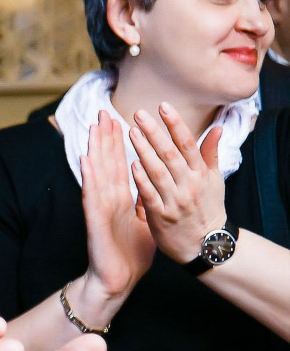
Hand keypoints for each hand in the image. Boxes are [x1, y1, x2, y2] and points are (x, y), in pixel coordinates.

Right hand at [80, 110, 154, 298]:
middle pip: (106, 162)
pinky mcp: (95, 219)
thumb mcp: (146, 223)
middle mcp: (109, 199)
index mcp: (121, 200)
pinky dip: (88, 176)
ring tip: (93, 126)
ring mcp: (100, 207)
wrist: (118, 280)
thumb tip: (156, 187)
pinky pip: (91, 194)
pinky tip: (85, 159)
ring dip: (94, 149)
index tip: (121, 120)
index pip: (119, 164)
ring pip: (97, 172)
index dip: (119, 142)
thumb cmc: (130, 255)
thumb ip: (148, 203)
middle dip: (105, 137)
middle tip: (104, 111)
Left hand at [129, 102, 226, 262]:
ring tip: (131, 132)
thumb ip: (210, 153)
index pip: (188, 144)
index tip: (163, 106)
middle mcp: (189, 185)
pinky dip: (142, 179)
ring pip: (159, 172)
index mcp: (201, 174)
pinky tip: (131, 164)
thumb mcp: (214, 180)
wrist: (206, 244)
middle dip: (155, 132)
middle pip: (170, 154)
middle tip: (139, 114)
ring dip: (144, 151)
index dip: (175, 124)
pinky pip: (150, 195)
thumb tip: (218, 127)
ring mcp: (176, 201)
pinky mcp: (162, 217)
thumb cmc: (207, 208)